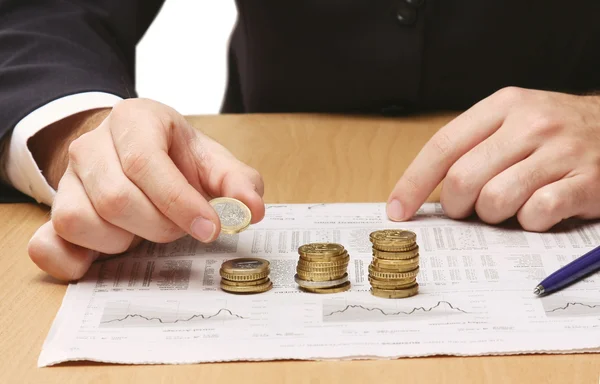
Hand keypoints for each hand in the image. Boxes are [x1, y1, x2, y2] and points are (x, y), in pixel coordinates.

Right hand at [28, 98, 264, 280]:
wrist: (134, 152)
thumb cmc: (176, 158)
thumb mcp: (211, 161)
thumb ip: (238, 183)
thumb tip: (251, 210)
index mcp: (134, 121)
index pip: (145, 163)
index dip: (180, 202)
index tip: (211, 228)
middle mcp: (91, 146)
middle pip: (116, 199)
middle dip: (159, 226)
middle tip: (181, 228)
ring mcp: (66, 180)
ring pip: (81, 222)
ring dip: (124, 241)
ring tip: (146, 230)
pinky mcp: (53, 212)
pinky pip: (47, 244)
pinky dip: (74, 261)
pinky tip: (105, 257)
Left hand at [386, 87, 599, 230]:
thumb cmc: (553, 134)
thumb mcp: (512, 122)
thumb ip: (472, 147)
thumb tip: (422, 192)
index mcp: (504, 106)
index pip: (443, 146)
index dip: (413, 182)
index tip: (398, 209)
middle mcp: (531, 124)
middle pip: (462, 179)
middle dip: (456, 205)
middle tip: (469, 208)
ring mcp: (560, 152)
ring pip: (495, 200)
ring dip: (493, 215)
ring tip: (508, 206)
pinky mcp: (587, 181)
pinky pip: (536, 214)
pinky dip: (529, 222)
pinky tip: (538, 211)